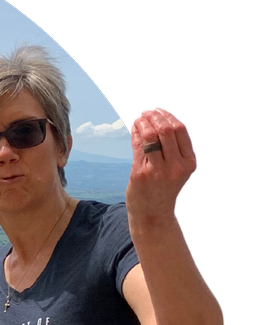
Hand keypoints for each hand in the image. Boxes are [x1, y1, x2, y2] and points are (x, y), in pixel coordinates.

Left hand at [127, 107, 196, 223]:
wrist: (153, 214)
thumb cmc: (164, 188)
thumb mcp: (177, 169)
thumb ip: (173, 148)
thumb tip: (159, 120)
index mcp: (189, 162)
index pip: (181, 130)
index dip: (168, 115)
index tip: (158, 110)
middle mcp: (176, 166)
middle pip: (166, 130)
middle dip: (155, 116)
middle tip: (146, 112)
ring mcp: (158, 171)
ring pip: (150, 136)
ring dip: (143, 123)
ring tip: (139, 118)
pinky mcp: (141, 174)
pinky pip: (138, 147)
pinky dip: (135, 133)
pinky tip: (134, 127)